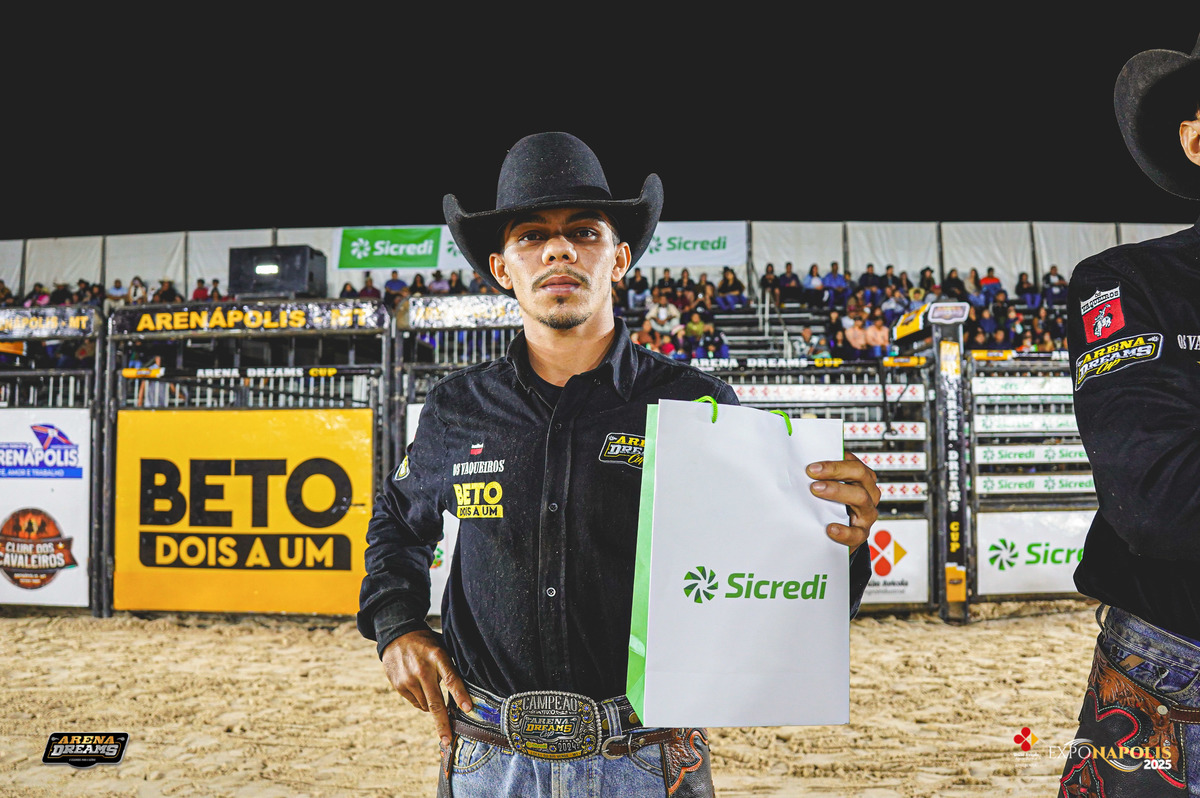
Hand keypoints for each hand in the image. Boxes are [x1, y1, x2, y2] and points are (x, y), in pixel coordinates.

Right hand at [381, 629, 471, 748]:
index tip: (468, 709)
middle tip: (448, 740)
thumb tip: (465, 695)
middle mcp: (422, 669)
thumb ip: (450, 667)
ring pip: (425, 706)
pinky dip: (421, 701)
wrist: (396, 635)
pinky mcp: (399, 685)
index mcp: (438, 656)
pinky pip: (415, 702)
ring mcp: (408, 679)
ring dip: (433, 707)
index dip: (460, 695)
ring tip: (432, 689)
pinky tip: (420, 687)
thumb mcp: (442, 648)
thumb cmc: (426, 643)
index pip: (451, 678)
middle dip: (443, 724)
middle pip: (435, 702)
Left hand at [806, 452, 879, 551]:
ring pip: (861, 498)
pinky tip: (830, 528)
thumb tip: (805, 463)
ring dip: (838, 492)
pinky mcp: (862, 533)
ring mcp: (867, 513)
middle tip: (812, 474)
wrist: (834, 533)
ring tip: (816, 491)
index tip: (812, 467)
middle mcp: (869, 493)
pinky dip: (845, 531)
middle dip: (836, 472)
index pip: (854, 464)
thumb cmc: (831, 504)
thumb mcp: (829, 486)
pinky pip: (858, 533)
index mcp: (862, 478)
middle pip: (860, 475)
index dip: (834, 464)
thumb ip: (823, 474)